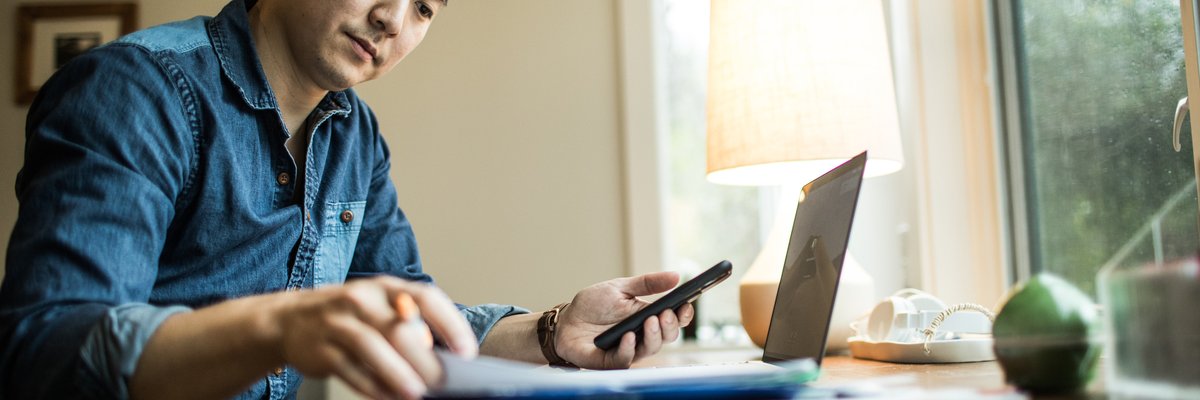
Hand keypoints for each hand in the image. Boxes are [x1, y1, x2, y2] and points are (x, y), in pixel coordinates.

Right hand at [274, 276, 476, 399]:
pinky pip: (350, 369)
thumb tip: (447, 358)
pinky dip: (372, 386)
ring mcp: (338, 322)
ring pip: (372, 347)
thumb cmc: (349, 315)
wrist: (289, 320)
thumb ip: (409, 325)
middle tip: (443, 382)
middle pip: (399, 328)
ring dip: (398, 373)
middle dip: (425, 360)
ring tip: (418, 393)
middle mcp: (362, 299)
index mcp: (386, 286)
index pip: (426, 298)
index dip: (450, 324)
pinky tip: (389, 398)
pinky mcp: (320, 348)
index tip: (466, 351)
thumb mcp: (379, 307)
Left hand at [553, 272, 695, 368]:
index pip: (673, 319)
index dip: (683, 315)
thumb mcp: (620, 287)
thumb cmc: (594, 304)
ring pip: (650, 349)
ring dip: (654, 336)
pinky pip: (625, 359)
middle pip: (667, 336)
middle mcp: (643, 336)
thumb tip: (676, 276)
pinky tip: (628, 336)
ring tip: (650, 321)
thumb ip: (647, 283)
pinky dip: (628, 348)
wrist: (566, 321)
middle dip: (670, 326)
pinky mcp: (611, 361)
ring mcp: (629, 349)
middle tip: (666, 313)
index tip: (686, 305)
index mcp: (648, 316)